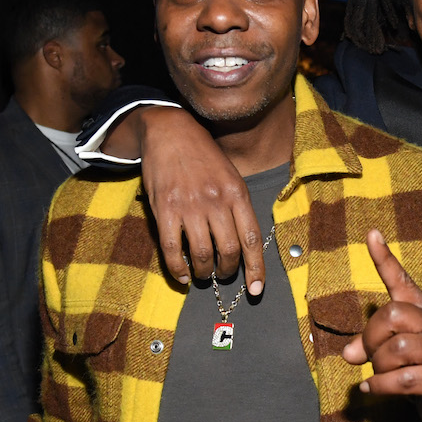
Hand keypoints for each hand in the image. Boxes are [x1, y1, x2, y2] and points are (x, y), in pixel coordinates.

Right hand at [130, 106, 265, 291]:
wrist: (170, 131)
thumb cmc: (204, 157)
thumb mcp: (231, 176)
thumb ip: (238, 206)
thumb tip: (245, 244)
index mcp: (237, 193)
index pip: (252, 239)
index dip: (256, 269)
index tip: (256, 290)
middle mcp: (216, 201)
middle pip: (229, 251)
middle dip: (228, 271)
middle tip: (223, 274)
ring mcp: (190, 206)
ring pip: (202, 254)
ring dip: (204, 272)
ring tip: (203, 274)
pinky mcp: (165, 209)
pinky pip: (173, 249)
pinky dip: (178, 269)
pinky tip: (183, 275)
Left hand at [341, 230, 421, 421]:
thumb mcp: (398, 355)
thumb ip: (373, 346)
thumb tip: (347, 354)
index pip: (403, 281)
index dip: (385, 259)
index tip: (371, 234)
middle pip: (392, 315)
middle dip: (370, 338)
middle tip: (366, 356)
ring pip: (394, 349)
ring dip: (378, 366)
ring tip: (379, 376)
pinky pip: (401, 379)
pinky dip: (379, 386)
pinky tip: (373, 389)